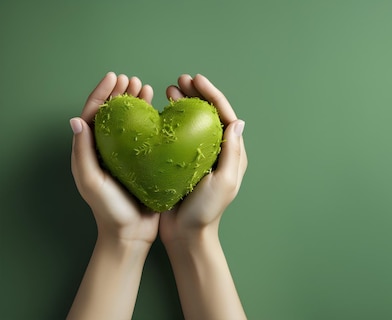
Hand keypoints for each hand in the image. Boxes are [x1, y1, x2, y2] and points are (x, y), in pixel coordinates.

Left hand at [70, 72, 159, 243]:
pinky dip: (153, 121)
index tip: (115, 77)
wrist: (131, 233)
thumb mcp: (91, 180)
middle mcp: (109, 149)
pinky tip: (160, 112)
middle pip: (114, 113)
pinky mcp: (145, 162)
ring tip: (147, 89)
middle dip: (122, 93)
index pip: (95, 113)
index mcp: (92, 150)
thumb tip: (77, 120)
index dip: (103, 92)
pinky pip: (148, 136)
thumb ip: (83, 152)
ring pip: (131, 121)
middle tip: (134, 80)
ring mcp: (128, 155)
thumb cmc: (109, 210)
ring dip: (137, 103)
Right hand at [159, 74, 247, 242]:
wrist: (186, 234)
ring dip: (182, 104)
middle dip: (195, 94)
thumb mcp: (224, 181)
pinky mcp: (181, 162)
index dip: (212, 94)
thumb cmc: (207, 211)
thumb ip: (233, 153)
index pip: (224, 115)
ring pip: (192, 121)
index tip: (196, 79)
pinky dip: (170, 121)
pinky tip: (160, 112)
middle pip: (208, 114)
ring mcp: (198, 156)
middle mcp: (216, 151)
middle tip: (179, 80)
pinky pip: (177, 135)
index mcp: (231, 153)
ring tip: (168, 90)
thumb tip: (237, 122)